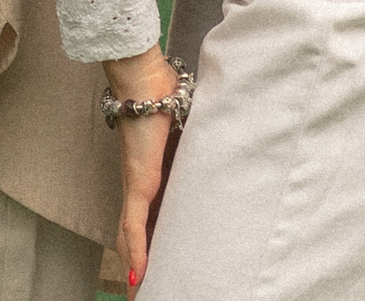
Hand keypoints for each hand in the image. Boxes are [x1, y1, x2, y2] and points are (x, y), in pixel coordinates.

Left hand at [102, 50, 184, 287]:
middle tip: (145, 291)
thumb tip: (232, 146)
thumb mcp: (192, 133)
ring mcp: (137, 186)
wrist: (146, 83)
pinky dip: (136, 250)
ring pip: (132, 237)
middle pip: (140, 235)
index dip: (154, 246)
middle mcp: (143, 187)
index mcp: (156, 178)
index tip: (157, 270)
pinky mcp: (137, 183)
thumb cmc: (166, 99)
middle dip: (144, 265)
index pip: (154, 221)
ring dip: (138, 265)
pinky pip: (133, 224)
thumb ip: (202, 146)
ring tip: (139, 292)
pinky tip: (137, 274)